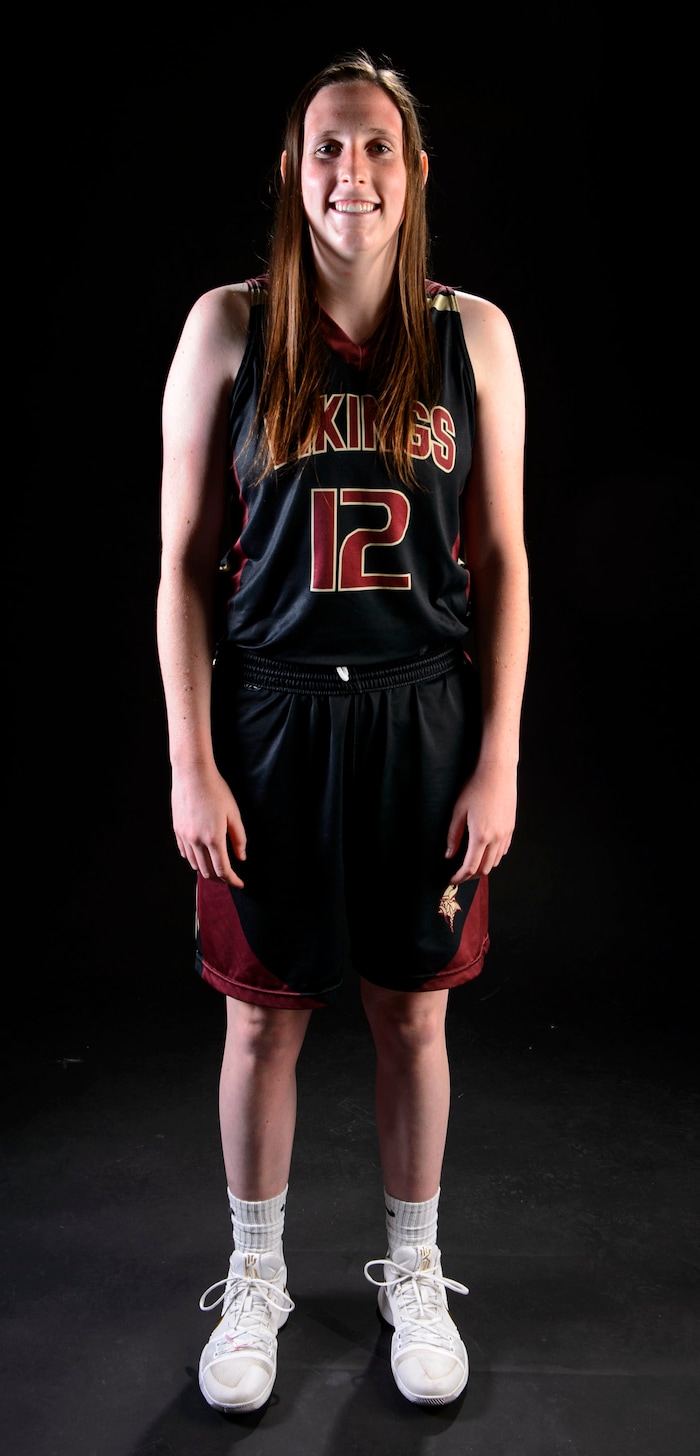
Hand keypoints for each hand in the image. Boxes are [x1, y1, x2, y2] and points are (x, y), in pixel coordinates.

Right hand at [171, 763, 246, 886]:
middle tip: (230, 878)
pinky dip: (194, 860)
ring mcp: (184, 836)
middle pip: (208, 872)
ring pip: (195, 864)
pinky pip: (185, 853)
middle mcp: (196, 841)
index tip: (240, 884)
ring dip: (207, 870)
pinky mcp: (177, 830)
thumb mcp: (233, 814)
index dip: (232, 880)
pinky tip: (201, 857)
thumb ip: (238, 838)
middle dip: (220, 879)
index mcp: (213, 838)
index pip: (223, 869)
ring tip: (217, 868)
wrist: (192, 774)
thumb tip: (241, 858)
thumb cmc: (216, 790)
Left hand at [445, 757, 517, 882]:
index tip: (451, 879)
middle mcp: (496, 838)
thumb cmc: (475, 787)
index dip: (460, 877)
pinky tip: (484, 851)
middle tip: (459, 874)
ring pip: (495, 861)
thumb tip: (449, 855)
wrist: (498, 772)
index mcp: (480, 836)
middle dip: (470, 876)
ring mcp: (506, 834)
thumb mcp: (458, 811)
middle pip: (484, 869)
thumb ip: (453, 836)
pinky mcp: (511, 828)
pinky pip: (503, 850)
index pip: (470, 867)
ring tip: (470, 864)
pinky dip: (493, 856)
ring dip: (482, 867)